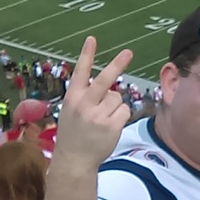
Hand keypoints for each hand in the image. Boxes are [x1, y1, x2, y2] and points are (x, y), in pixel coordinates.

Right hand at [54, 36, 133, 167]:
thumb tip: (106, 86)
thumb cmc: (74, 133)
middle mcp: (84, 104)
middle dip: (117, 65)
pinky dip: (121, 117)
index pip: (80, 72)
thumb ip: (85, 96)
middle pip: (105, 80)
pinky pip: (124, 111)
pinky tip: (110, 126)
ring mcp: (98, 116)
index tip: (92, 39)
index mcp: (73, 98)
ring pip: (118, 98)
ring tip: (102, 120)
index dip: (87, 55)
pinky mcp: (111, 126)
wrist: (74, 160)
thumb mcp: (71, 111)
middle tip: (128, 52)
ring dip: (115, 106)